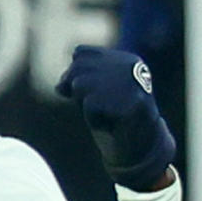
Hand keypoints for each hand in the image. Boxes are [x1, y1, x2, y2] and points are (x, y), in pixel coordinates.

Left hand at [55, 44, 176, 190]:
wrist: (142, 147)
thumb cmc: (115, 120)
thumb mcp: (96, 94)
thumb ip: (80, 81)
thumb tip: (59, 85)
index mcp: (124, 59)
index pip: (80, 53)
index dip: (74, 74)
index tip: (83, 93)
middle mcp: (128, 65)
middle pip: (77, 68)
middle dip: (76, 91)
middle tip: (95, 107)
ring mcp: (129, 82)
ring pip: (80, 85)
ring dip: (85, 106)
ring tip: (106, 114)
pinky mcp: (127, 101)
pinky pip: (90, 105)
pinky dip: (93, 119)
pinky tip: (110, 124)